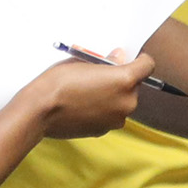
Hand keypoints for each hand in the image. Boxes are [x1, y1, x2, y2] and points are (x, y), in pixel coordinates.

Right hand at [21, 49, 149, 138]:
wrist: (40, 111)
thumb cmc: (58, 82)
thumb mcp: (82, 61)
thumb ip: (106, 60)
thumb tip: (119, 57)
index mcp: (125, 80)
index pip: (148, 66)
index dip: (140, 60)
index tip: (131, 59)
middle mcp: (127, 101)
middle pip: (134, 85)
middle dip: (121, 80)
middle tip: (99, 75)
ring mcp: (117, 118)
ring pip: (122, 102)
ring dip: (112, 96)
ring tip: (88, 91)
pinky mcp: (105, 130)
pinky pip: (111, 115)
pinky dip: (103, 110)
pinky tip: (83, 105)